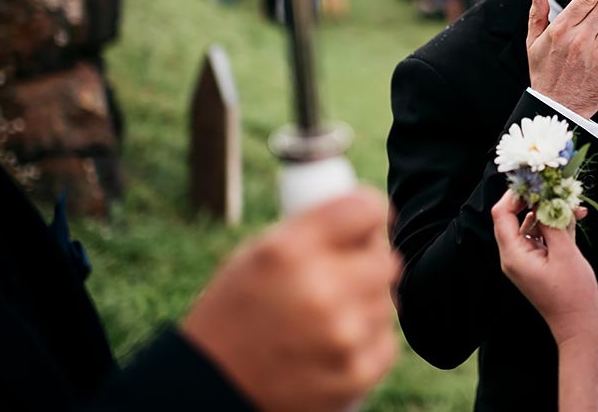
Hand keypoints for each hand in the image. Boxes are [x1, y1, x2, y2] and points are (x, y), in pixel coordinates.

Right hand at [182, 189, 398, 411]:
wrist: (211, 388)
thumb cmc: (234, 313)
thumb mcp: (256, 254)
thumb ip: (314, 231)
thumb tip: (372, 217)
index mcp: (290, 250)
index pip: (366, 208)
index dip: (370, 215)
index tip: (367, 225)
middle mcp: (320, 289)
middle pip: (386, 259)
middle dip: (368, 263)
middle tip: (344, 275)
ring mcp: (341, 335)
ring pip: (386, 302)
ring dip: (364, 304)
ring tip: (324, 317)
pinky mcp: (355, 374)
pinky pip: (385, 341)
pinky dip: (366, 341)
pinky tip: (332, 344)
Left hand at [492, 191, 597, 345]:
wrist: (579, 325)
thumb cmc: (572, 294)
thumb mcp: (564, 253)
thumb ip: (552, 221)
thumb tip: (545, 196)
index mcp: (513, 254)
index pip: (502, 214)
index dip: (516, 194)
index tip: (536, 181)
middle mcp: (513, 256)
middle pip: (516, 216)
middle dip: (538, 201)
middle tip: (558, 189)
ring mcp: (524, 260)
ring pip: (531, 224)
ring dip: (551, 212)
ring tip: (574, 205)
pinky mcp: (536, 262)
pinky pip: (540, 236)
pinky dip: (555, 226)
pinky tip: (574, 219)